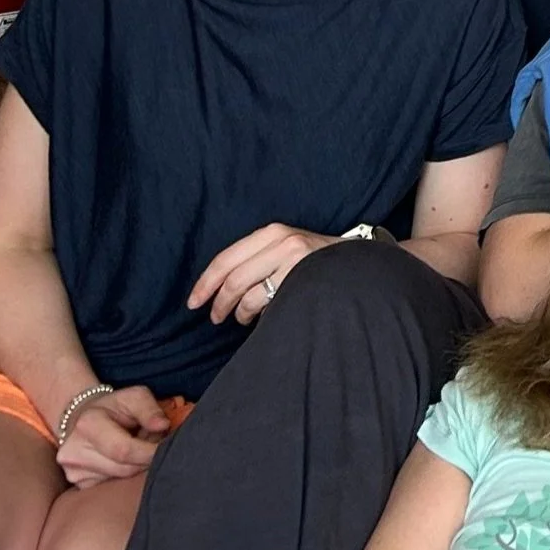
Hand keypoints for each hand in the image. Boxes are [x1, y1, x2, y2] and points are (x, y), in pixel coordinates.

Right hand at [57, 386, 172, 486]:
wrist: (82, 418)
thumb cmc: (113, 406)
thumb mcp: (134, 396)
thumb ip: (150, 409)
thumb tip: (163, 426)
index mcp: (88, 425)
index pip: (123, 450)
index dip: (149, 452)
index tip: (167, 446)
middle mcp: (75, 451)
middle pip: (124, 468)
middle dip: (146, 458)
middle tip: (154, 442)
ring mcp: (74, 471)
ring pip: (120, 478)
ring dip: (137, 465)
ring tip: (139, 446)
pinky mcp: (79, 483)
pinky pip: (112, 484)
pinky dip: (126, 472)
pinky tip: (126, 458)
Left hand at [189, 223, 336, 324]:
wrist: (356, 263)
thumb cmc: (313, 259)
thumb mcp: (284, 247)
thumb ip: (255, 258)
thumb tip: (216, 286)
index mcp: (272, 232)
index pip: (226, 259)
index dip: (205, 283)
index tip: (193, 302)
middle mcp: (283, 242)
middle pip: (234, 279)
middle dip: (219, 303)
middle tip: (216, 317)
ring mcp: (295, 260)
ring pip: (249, 295)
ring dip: (239, 313)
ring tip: (243, 318)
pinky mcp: (305, 279)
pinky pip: (268, 304)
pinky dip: (258, 314)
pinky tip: (262, 316)